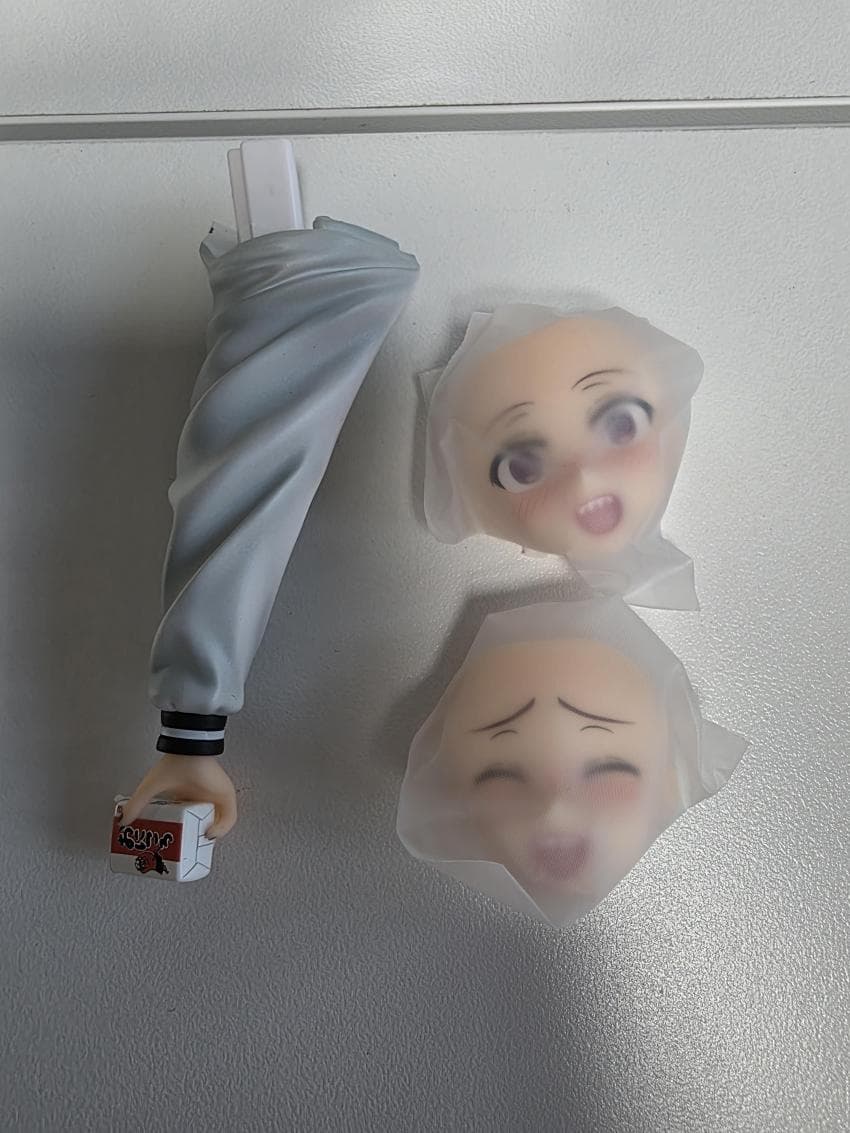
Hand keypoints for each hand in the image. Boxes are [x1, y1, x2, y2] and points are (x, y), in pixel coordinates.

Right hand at [119, 755, 237, 838]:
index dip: (182, 836)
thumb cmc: (174, 763)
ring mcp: (215, 800)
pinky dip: (222, 829)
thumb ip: (136, 804)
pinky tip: (209, 832)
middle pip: (201, 826)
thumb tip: (123, 821)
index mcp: (185, 799)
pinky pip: (229, 818)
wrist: (190, 752)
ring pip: (216, 824)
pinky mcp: (226, 798)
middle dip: (193, 840)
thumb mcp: (150, 789)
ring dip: (207, 837)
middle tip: (184, 850)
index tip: (173, 847)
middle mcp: (201, 800)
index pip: (186, 823)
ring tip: (196, 844)